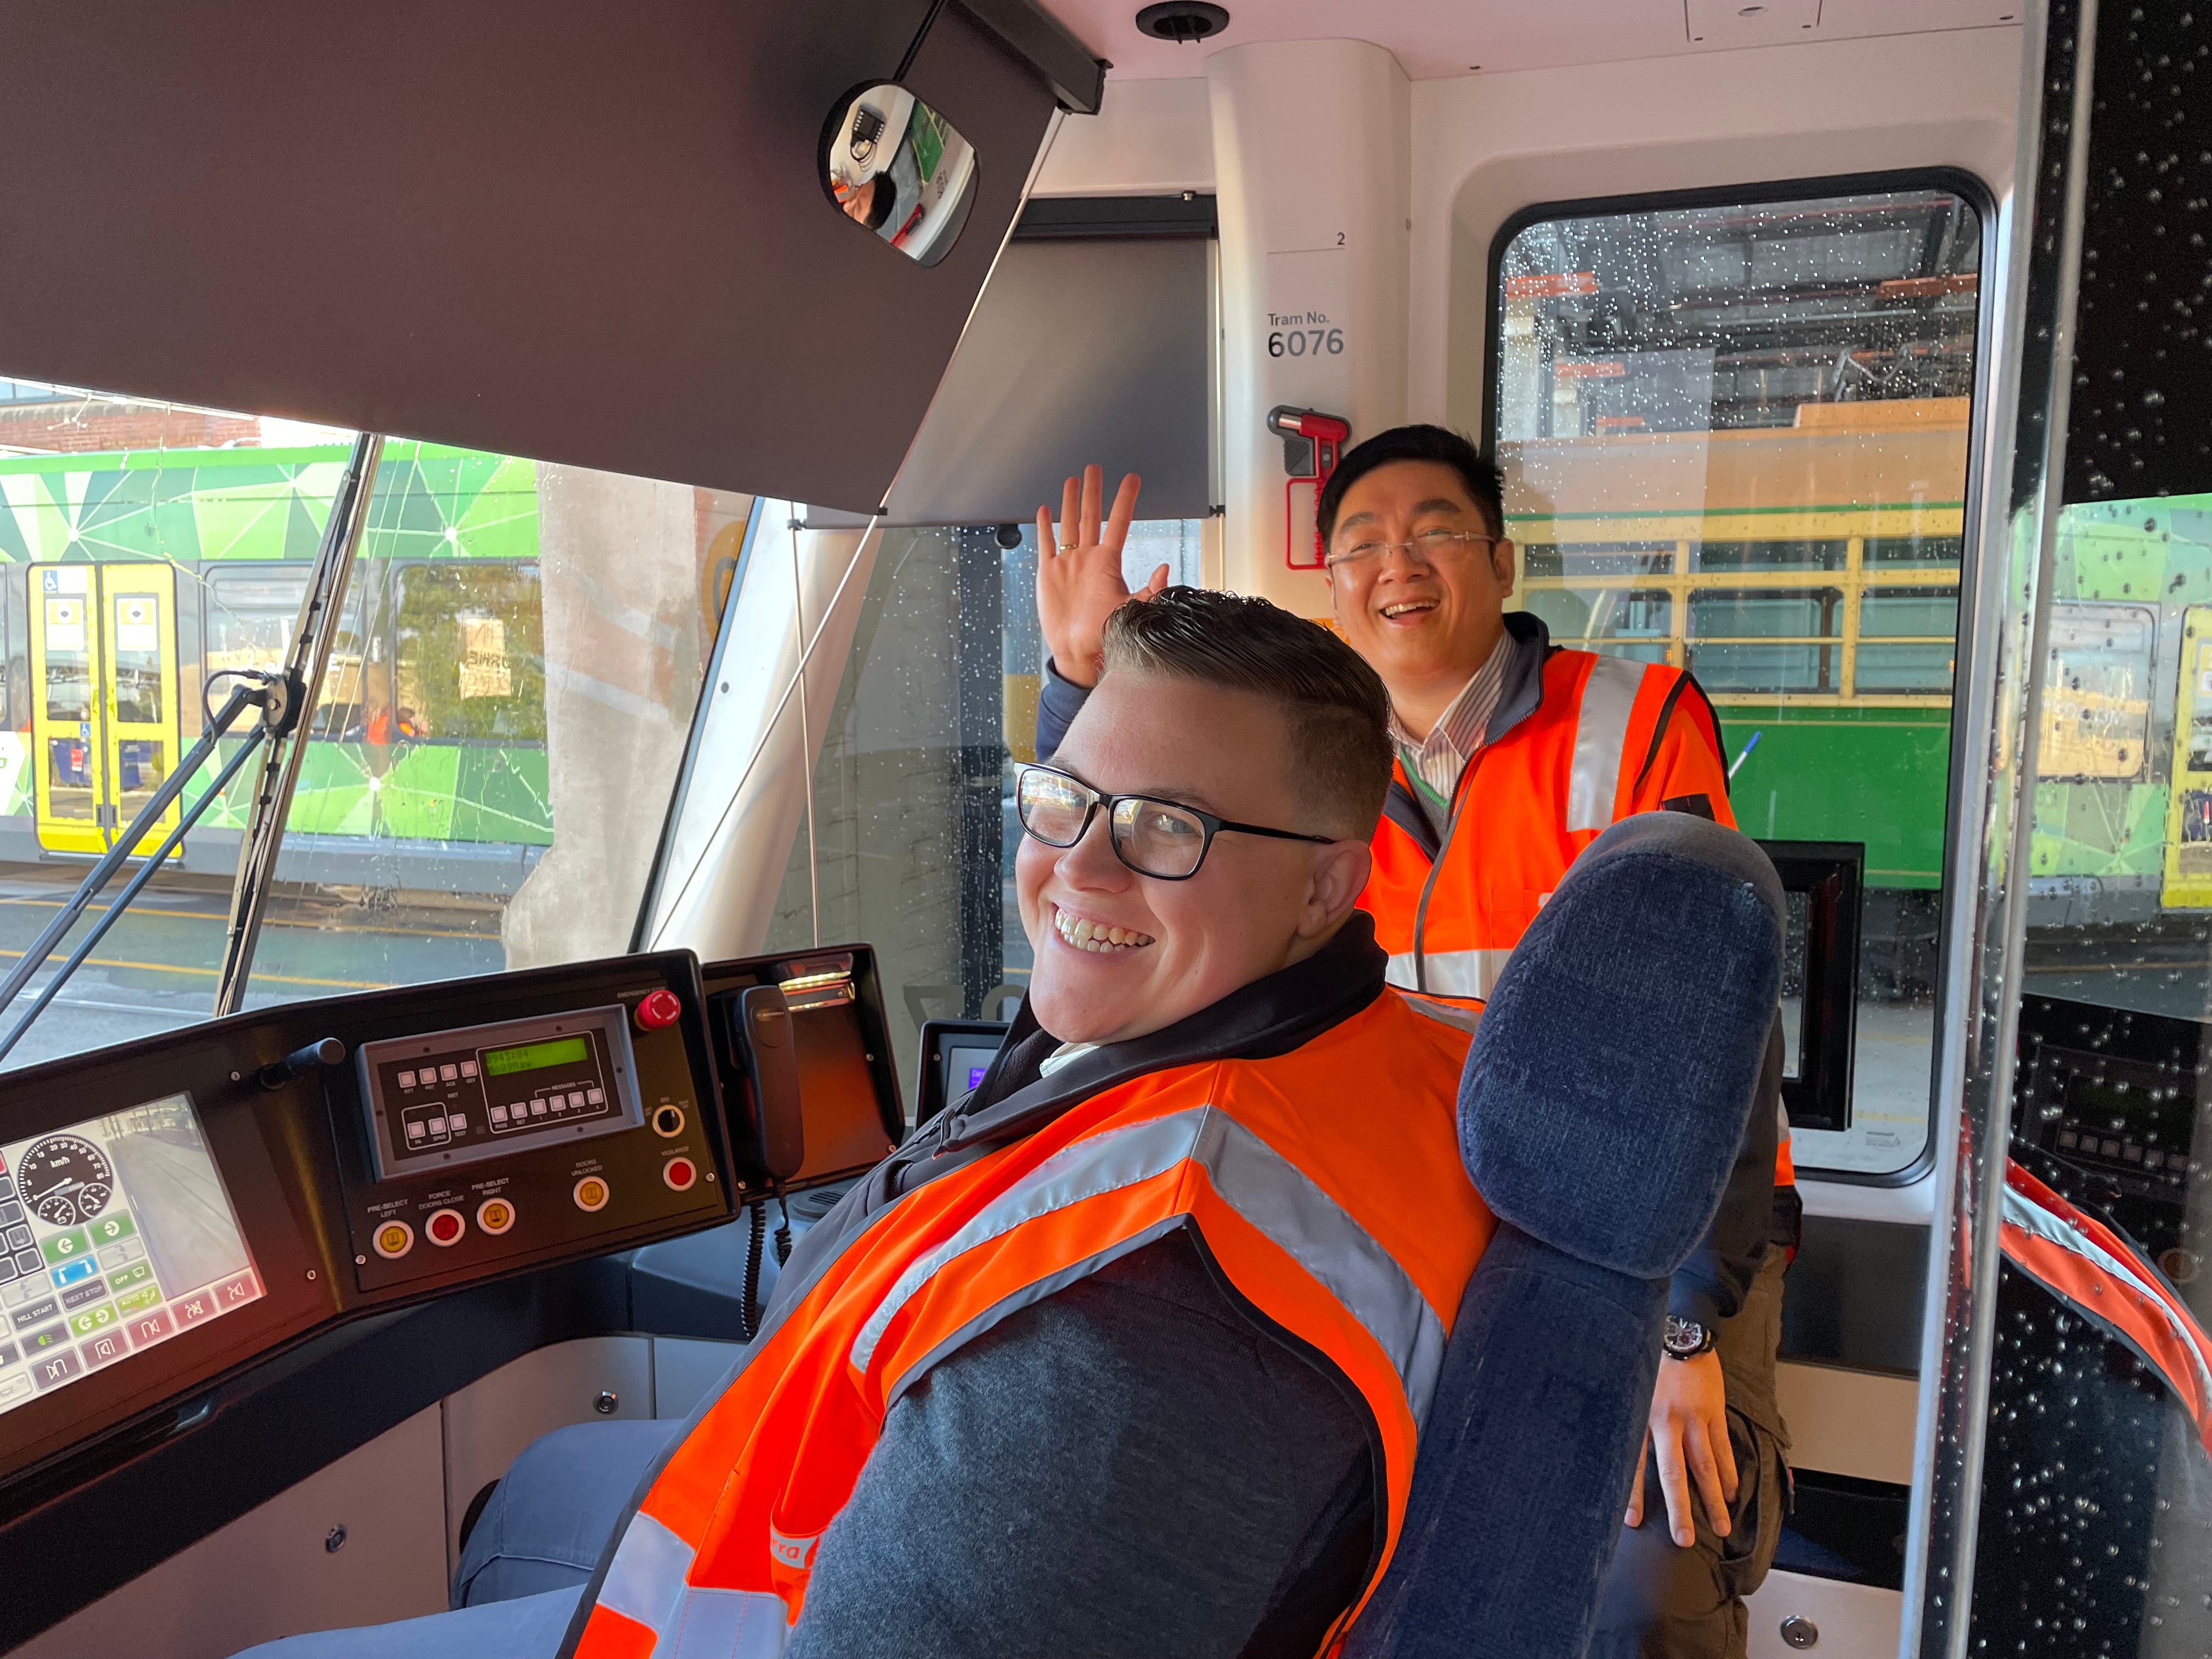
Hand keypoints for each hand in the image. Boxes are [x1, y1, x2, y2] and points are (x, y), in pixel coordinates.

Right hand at [1035, 464, 1167, 688]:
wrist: (1078, 651)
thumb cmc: (1105, 634)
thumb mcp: (1132, 611)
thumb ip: (1150, 590)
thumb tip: (1166, 568)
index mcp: (1108, 563)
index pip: (1117, 523)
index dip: (1124, 500)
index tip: (1132, 479)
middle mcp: (1088, 559)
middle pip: (1090, 516)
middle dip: (1093, 491)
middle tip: (1095, 467)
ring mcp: (1068, 564)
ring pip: (1068, 524)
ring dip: (1069, 501)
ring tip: (1072, 480)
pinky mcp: (1048, 573)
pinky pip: (1046, 544)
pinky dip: (1044, 526)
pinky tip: (1045, 509)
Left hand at [1625, 1349, 1736, 1547]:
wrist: (1680, 1330)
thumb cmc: (1650, 1360)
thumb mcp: (1630, 1387)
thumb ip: (1627, 1417)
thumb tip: (1614, 1446)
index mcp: (1641, 1417)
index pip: (1635, 1463)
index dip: (1633, 1493)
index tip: (1632, 1522)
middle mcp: (1667, 1421)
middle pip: (1674, 1474)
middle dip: (1680, 1509)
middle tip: (1684, 1539)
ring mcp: (1694, 1419)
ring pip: (1705, 1467)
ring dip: (1714, 1499)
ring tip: (1721, 1526)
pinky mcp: (1715, 1413)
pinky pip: (1723, 1449)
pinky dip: (1729, 1473)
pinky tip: (1732, 1493)